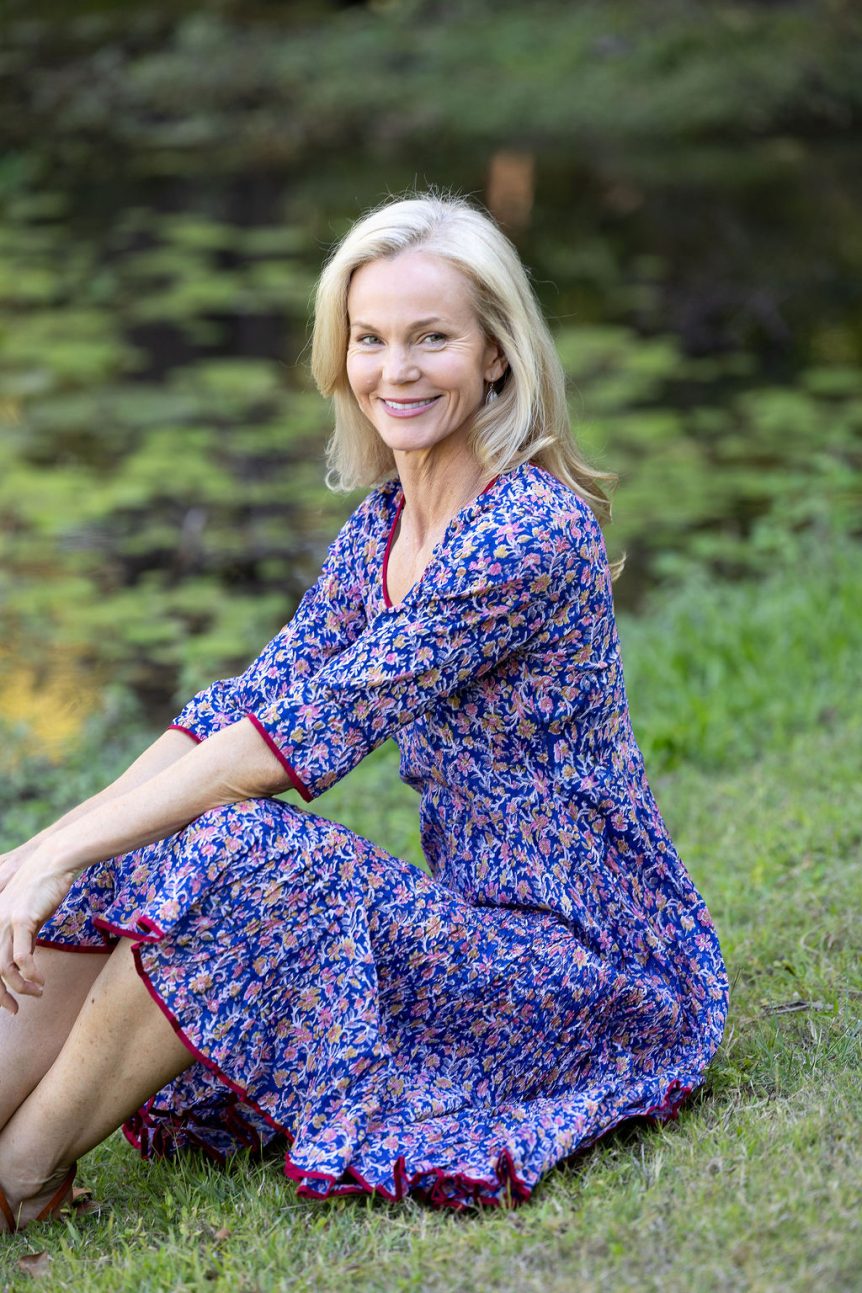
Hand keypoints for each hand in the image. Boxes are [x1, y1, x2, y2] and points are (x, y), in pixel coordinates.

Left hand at [0, 846, 76, 1013]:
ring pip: (2, 968)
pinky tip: (40, 980)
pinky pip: (21, 956)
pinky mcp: (22, 919)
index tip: (8, 1003)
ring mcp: (5, 921)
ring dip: (19, 987)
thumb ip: (22, 937)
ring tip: (36, 993)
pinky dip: (30, 974)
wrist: (53, 862)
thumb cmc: (43, 887)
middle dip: (1, 996)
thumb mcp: (28, 916)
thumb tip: (25, 961)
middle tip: (14, 1010)